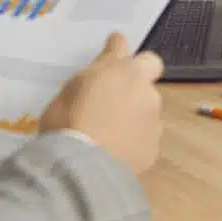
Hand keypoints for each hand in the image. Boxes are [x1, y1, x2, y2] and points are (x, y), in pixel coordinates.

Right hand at [40, 32, 163, 175]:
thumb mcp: (71, 87)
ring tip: (107, 134)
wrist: (80, 169)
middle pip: (145, 84)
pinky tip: (114, 152)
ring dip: (134, 116)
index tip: (115, 57)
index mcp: (126, 72)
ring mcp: (153, 121)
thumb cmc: (67, 122)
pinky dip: (134, 142)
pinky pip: (145, 139)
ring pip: (147, 112)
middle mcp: (146, 92)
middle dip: (131, 89)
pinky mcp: (154, 149)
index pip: (138, 54)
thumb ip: (98, 68)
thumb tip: (113, 51)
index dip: (126, 56)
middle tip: (107, 104)